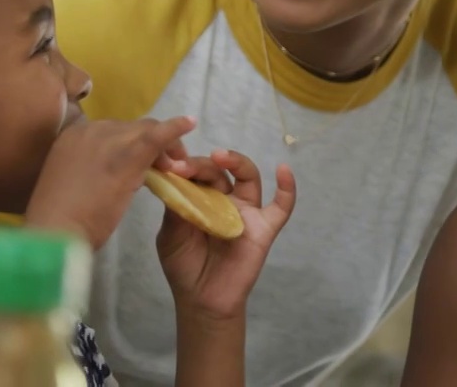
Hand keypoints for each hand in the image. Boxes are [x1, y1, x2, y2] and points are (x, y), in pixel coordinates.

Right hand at [25, 116, 195, 248]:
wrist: (53, 235)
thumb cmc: (59, 222)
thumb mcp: (73, 186)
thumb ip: (90, 171)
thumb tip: (112, 174)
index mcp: (71, 137)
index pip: (112, 132)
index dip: (131, 144)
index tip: (145, 162)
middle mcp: (88, 130)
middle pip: (131, 128)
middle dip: (153, 144)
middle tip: (169, 166)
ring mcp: (106, 139)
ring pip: (145, 130)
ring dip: (165, 146)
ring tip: (178, 167)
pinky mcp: (126, 154)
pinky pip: (156, 135)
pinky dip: (175, 128)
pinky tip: (191, 123)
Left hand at [156, 150, 295, 320]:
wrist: (202, 300)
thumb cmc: (184, 266)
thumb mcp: (171, 235)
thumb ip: (176, 209)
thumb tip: (175, 180)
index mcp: (201, 198)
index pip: (197, 173)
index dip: (185, 167)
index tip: (169, 167)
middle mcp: (225, 199)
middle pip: (220, 171)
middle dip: (202, 164)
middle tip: (184, 167)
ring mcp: (246, 212)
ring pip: (249, 177)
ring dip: (236, 162)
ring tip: (220, 156)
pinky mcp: (264, 228)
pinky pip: (281, 207)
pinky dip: (287, 188)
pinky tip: (284, 170)